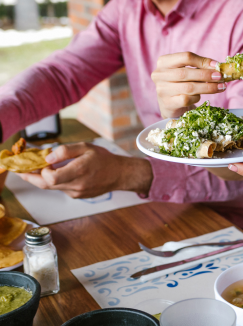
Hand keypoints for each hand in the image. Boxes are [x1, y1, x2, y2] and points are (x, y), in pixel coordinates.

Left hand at [18, 143, 152, 198]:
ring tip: (43, 168)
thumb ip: (65, 151)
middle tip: (22, 170)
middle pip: (46, 185)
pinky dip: (57, 181)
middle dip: (32, 177)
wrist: (119, 174)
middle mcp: (77, 185)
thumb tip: (47, 157)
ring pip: (53, 187)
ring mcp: (77, 193)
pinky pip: (61, 189)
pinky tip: (61, 173)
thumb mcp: (86, 147)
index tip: (41, 162)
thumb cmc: (104, 159)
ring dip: (45, 178)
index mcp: (79, 170)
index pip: (51, 177)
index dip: (41, 171)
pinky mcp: (77, 196)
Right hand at [152, 52, 225, 118]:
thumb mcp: (187, 72)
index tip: (217, 66)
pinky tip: (200, 97)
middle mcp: (159, 74)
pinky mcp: (167, 103)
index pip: (185, 57)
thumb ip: (199, 67)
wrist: (170, 105)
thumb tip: (217, 66)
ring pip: (188, 87)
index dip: (203, 61)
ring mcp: (162, 90)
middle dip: (206, 75)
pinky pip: (186, 99)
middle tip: (220, 77)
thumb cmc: (181, 84)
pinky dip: (197, 98)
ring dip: (207, 87)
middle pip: (186, 72)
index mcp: (164, 62)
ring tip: (220, 87)